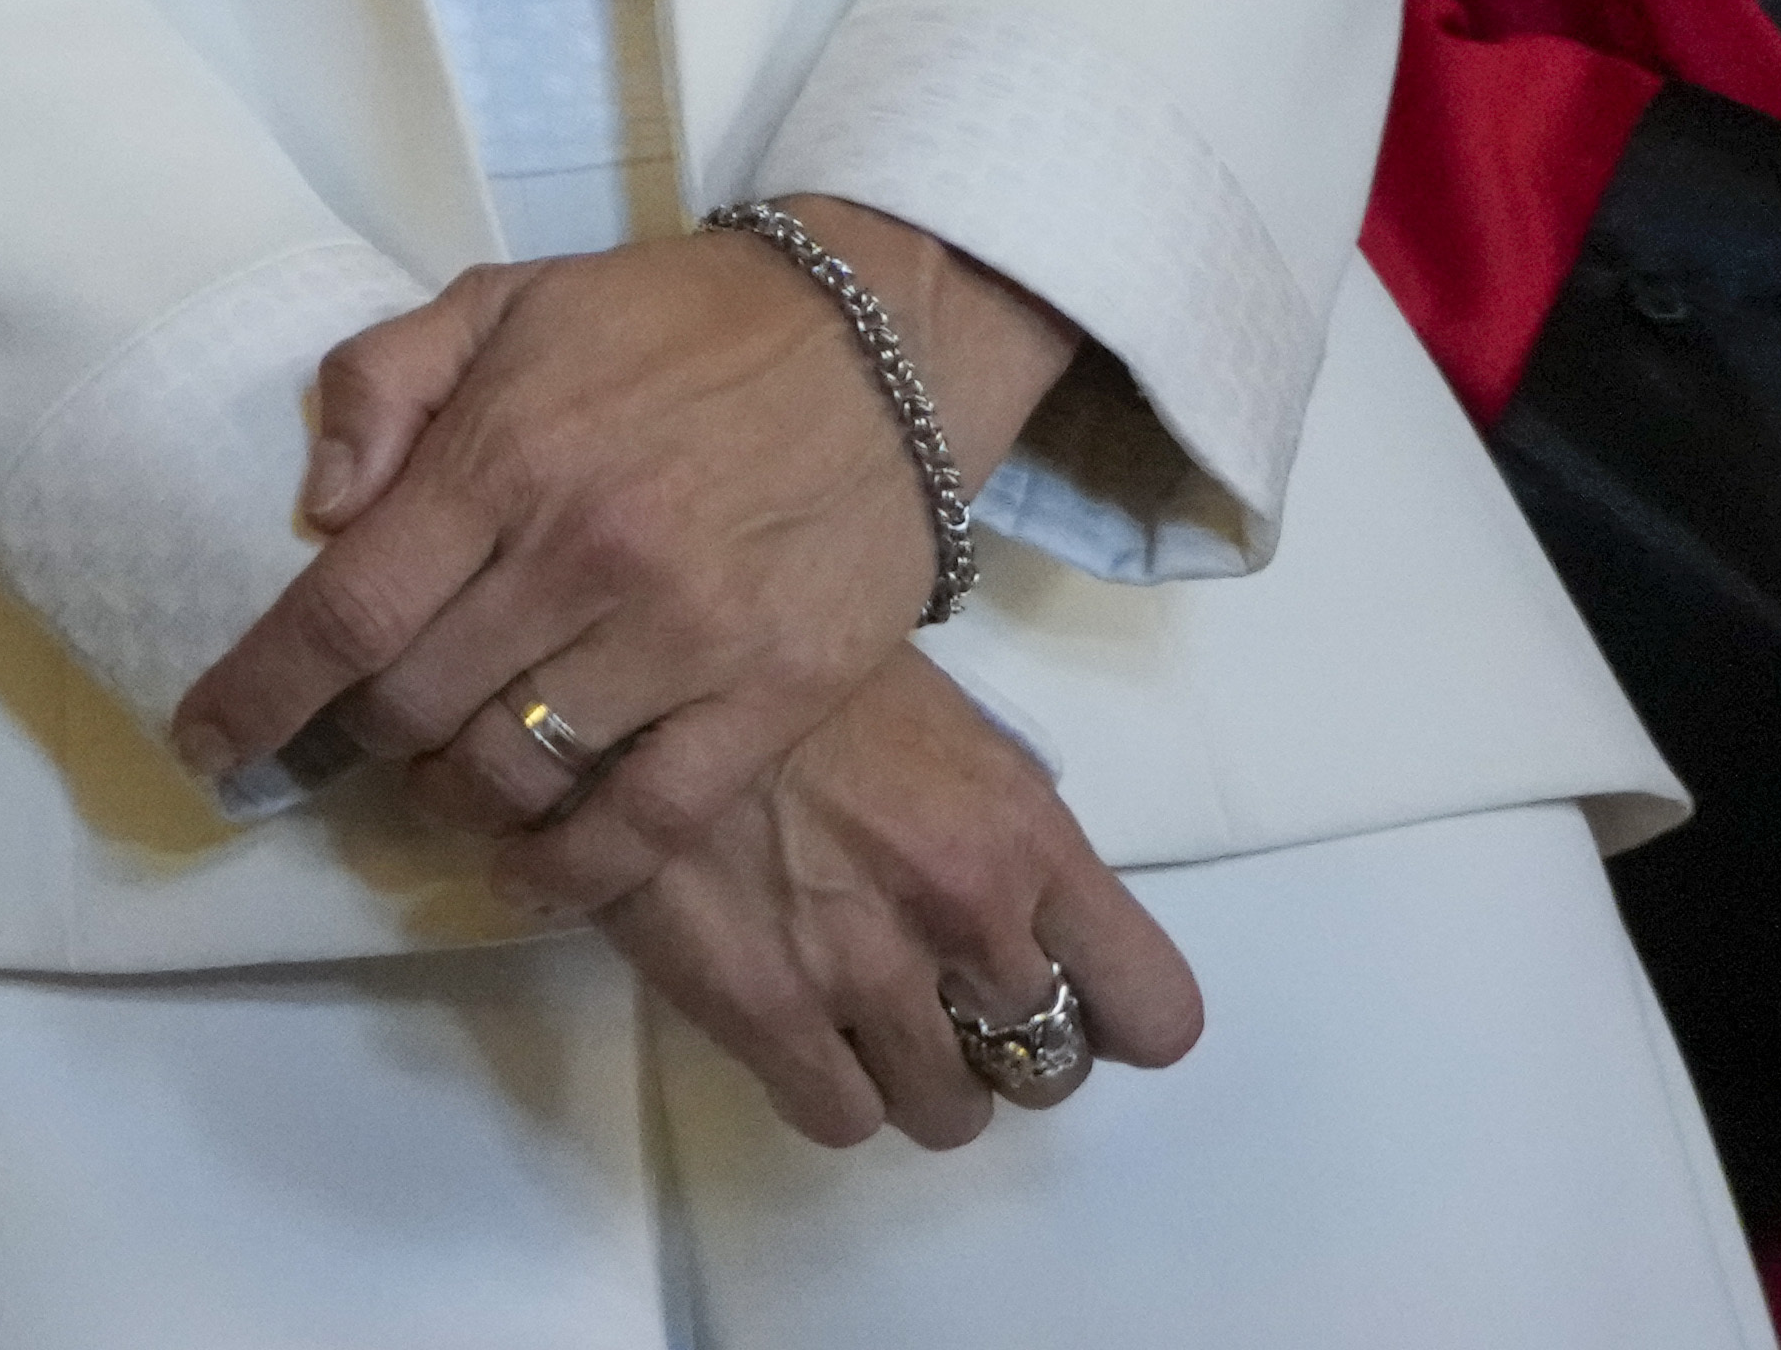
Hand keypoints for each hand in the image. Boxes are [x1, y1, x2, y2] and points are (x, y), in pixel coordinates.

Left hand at [172, 201, 1066, 906]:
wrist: (873, 338)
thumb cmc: (666, 322)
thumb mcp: (498, 301)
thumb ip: (382, 385)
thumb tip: (318, 509)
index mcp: (501, 458)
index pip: (347, 610)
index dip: (261, 693)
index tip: (205, 744)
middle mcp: (582, 557)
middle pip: (417, 705)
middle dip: (355, 744)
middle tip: (346, 746)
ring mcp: (684, 636)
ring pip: (517, 775)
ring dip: (449, 804)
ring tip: (438, 788)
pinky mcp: (774, 696)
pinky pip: (649, 822)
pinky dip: (569, 872)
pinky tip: (523, 875)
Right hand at [557, 644, 1206, 1149]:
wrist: (626, 659)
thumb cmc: (789, 673)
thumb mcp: (940, 725)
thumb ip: (998, 830)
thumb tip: (1022, 909)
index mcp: (1026, 834)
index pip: (1155, 1012)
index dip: (1111, 1019)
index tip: (1060, 994)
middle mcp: (968, 915)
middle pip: (1045, 1073)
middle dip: (993, 1045)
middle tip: (933, 996)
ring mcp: (867, 971)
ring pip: (947, 1115)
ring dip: (911, 1078)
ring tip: (856, 1017)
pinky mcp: (765, 1009)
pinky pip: (840, 1120)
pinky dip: (824, 1089)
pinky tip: (791, 1029)